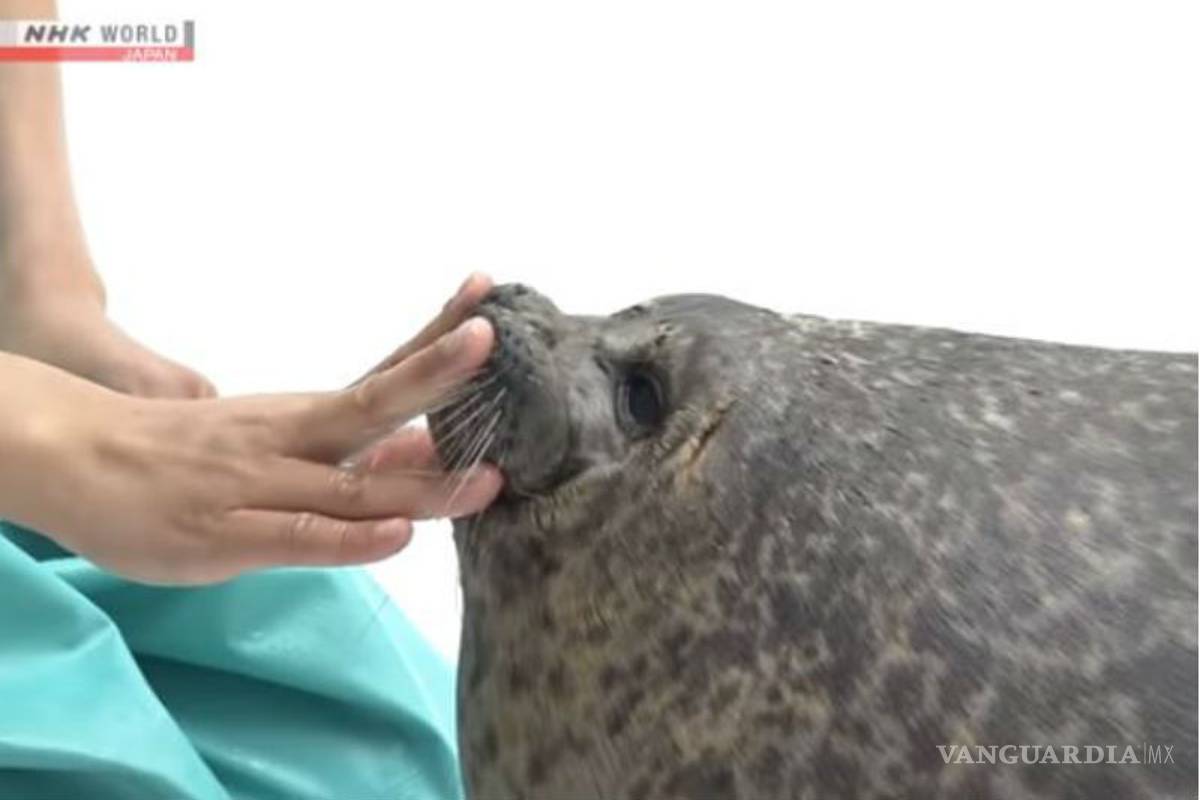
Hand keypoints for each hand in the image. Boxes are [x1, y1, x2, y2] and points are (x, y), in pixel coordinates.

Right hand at [0, 274, 502, 583]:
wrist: (73, 455)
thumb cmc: (191, 456)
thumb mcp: (278, 441)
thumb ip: (353, 449)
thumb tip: (428, 448)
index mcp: (306, 413)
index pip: (384, 374)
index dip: (436, 341)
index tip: (487, 299)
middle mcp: (289, 437)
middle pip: (373, 402)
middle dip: (437, 375)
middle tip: (493, 341)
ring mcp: (259, 483)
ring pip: (351, 481)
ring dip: (422, 481)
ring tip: (487, 477)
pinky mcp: (227, 536)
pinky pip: (299, 537)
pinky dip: (351, 538)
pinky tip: (398, 536)